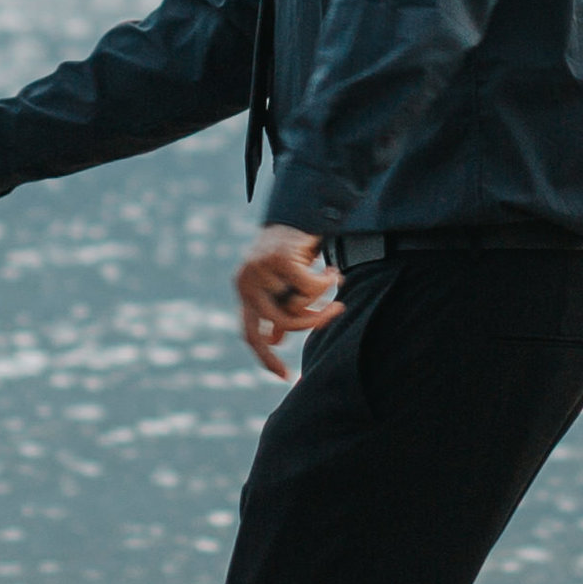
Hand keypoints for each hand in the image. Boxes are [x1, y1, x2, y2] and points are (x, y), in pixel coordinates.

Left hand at [235, 226, 341, 378]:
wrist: (302, 208)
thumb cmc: (294, 247)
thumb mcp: (283, 283)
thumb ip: (278, 308)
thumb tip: (275, 340)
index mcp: (245, 289)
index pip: (250, 333)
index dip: (265, 357)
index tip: (284, 375)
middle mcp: (246, 281)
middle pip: (282, 323)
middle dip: (313, 322)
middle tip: (338, 312)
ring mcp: (260, 269)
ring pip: (298, 305)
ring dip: (322, 298)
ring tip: (334, 280)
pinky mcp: (279, 259)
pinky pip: (310, 288)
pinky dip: (328, 282)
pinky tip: (334, 271)